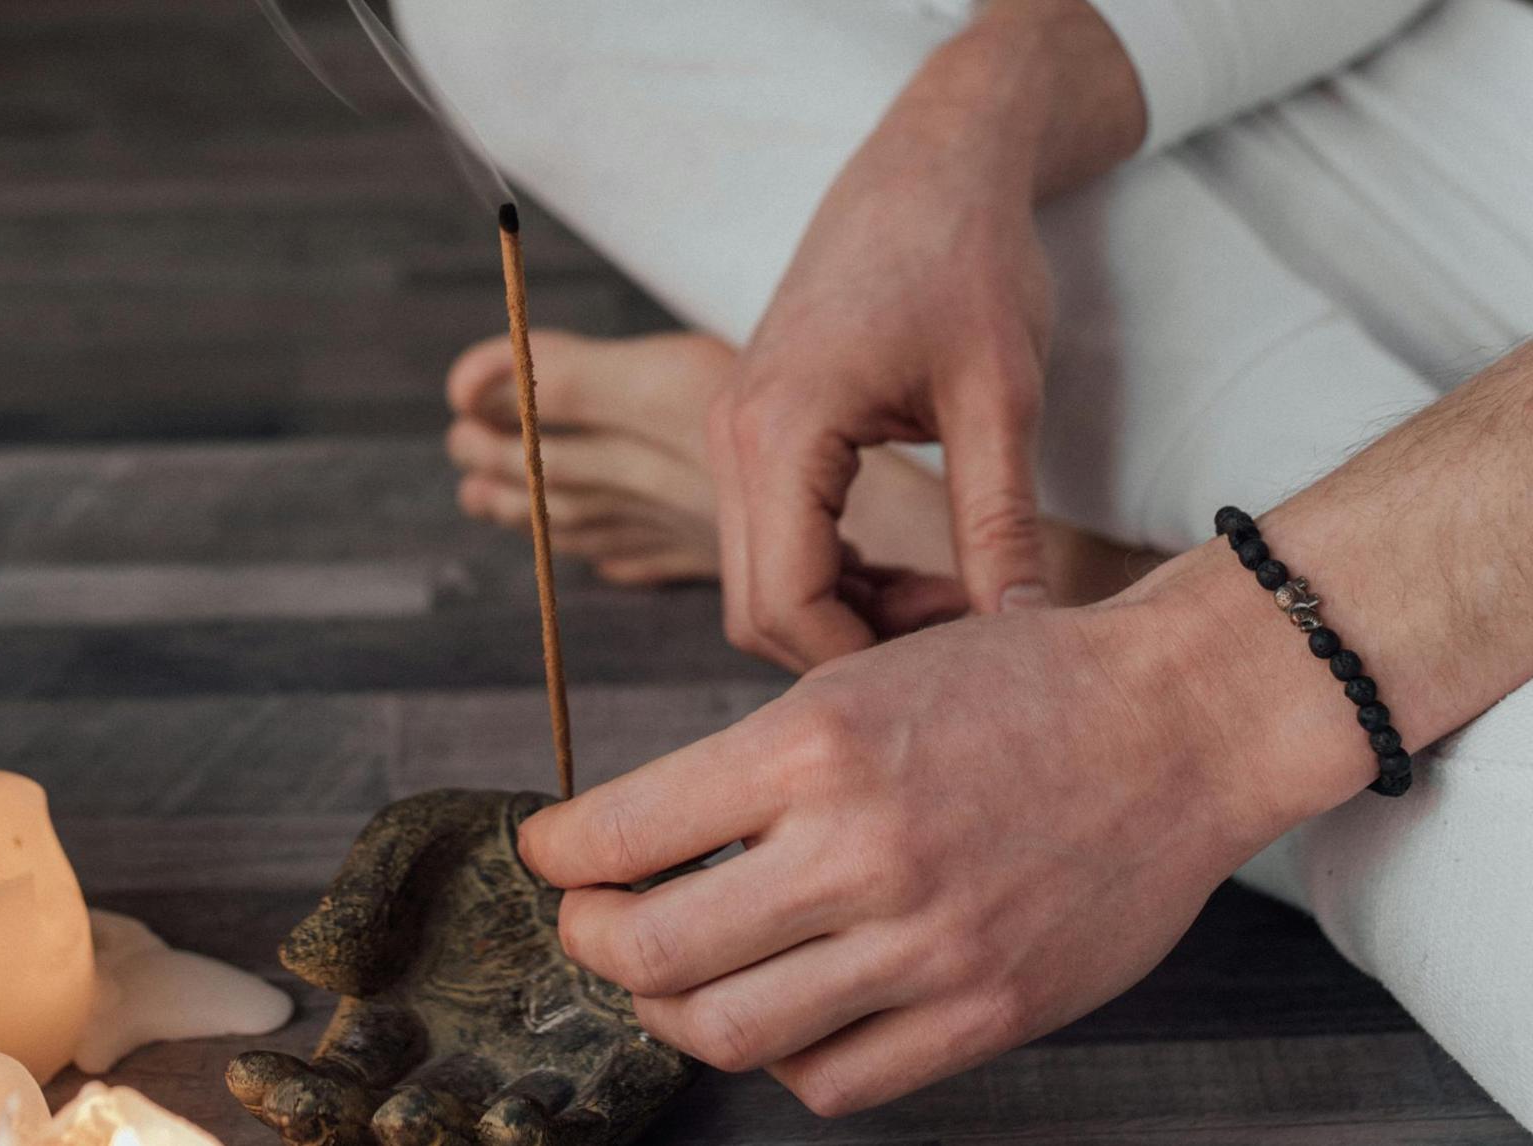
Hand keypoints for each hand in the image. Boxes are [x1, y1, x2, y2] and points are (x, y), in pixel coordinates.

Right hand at [227, 789, 693, 1145]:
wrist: (601, 831)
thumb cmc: (487, 843)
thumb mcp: (411, 843)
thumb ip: (359, 896)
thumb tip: (303, 962)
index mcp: (391, 1027)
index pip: (328, 1083)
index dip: (283, 1091)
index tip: (251, 1070)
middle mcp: (454, 1071)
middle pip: (390, 1135)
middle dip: (358, 1135)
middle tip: (358, 1113)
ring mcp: (529, 1082)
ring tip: (423, 1119)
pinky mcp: (610, 1077)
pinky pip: (584, 1128)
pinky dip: (550, 1137)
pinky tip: (515, 1117)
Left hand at [516, 594, 1319, 1115]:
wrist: (1179, 722)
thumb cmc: (1014, 685)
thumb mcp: (857, 680)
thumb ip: (750, 770)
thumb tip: (638, 847)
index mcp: (814, 747)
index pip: (619, 832)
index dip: (556, 852)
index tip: (549, 852)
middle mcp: (861, 852)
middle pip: (648, 953)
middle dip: (589, 940)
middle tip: (592, 920)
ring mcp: (927, 946)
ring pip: (726, 1033)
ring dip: (670, 1010)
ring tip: (675, 974)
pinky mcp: (986, 1013)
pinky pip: (830, 1081)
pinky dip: (779, 1057)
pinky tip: (783, 1010)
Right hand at [709, 0, 1142, 671]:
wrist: (929, 164)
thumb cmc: (968, 259)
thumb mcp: (1001, 396)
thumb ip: (1000, 524)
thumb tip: (1022, 634)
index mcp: (778, 431)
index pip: (787, 605)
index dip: (870, 658)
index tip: (965, 656)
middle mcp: (730, 438)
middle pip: (758, 612)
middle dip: (856, 646)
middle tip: (963, 628)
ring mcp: (732, 435)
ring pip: (760, 584)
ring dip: (847, 613)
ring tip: (951, 593)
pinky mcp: (752, 432)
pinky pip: (769, 542)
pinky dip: (833, 575)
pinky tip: (911, 566)